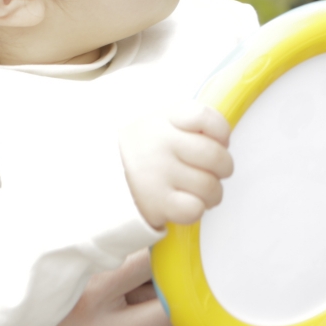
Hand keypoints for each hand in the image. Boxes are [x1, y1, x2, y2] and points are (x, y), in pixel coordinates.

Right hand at [0, 250, 221, 325]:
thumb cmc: (2, 317)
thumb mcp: (36, 278)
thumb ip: (79, 256)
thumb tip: (123, 225)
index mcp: (78, 293)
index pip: (144, 266)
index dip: (180, 256)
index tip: (208, 244)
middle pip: (168, 316)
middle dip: (204, 305)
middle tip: (236, 290)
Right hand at [120, 104, 232, 228]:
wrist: (101, 179)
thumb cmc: (143, 151)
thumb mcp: (159, 123)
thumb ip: (190, 124)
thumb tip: (223, 141)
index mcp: (164, 119)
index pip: (204, 117)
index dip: (221, 131)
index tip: (220, 140)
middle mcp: (161, 144)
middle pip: (215, 155)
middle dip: (224, 167)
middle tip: (216, 171)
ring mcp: (158, 174)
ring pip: (209, 186)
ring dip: (214, 193)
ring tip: (203, 191)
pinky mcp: (156, 203)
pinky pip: (195, 209)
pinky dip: (197, 209)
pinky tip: (188, 203)